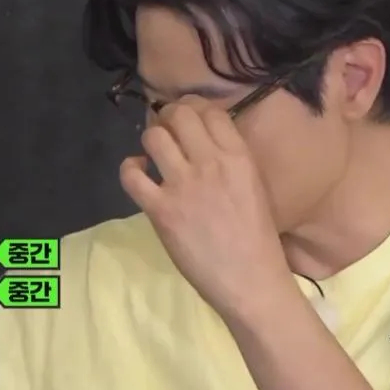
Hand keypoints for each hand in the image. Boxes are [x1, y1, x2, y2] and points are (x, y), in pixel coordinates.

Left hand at [119, 96, 293, 316]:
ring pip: (154, 137)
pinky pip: (131, 175)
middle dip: (170, 117)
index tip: (191, 120)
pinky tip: (139, 174)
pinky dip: (130, 168)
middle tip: (169, 131)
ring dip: (152, 139)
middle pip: (180, 115)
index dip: (196, 109)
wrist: (251, 279)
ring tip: (155, 153)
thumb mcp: (254, 186)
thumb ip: (232, 161)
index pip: (211, 111)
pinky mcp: (160, 210)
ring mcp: (183, 185)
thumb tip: (206, 143)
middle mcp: (210, 163)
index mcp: (239, 157)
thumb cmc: (258, 238)